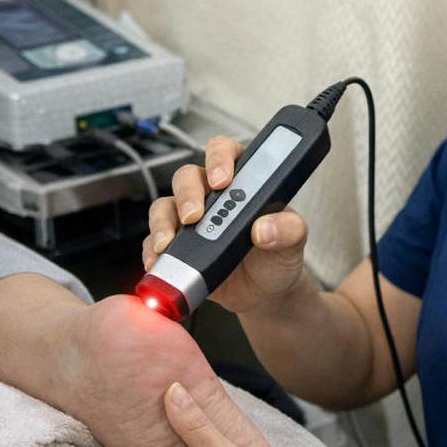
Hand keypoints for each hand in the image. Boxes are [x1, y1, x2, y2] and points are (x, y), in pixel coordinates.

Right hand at [142, 136, 309, 313]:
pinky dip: (152, 251)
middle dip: (187, 194)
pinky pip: (153, 241)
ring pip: (164, 205)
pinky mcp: (176, 247)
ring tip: (169, 243)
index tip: (222, 179)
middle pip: (188, 177)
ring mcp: (191, 221)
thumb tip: (264, 228)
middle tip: (195, 216)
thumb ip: (288, 229)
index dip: (219, 158)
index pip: (225, 151)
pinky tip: (159, 262)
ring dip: (163, 222)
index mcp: (243, 181)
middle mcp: (213, 195)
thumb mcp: (294, 242)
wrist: (265, 294)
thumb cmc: (278, 257)